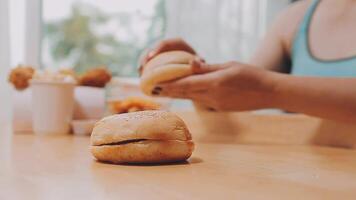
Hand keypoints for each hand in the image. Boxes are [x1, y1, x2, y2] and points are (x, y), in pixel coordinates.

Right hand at [139, 38, 196, 73]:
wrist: (196, 68)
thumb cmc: (199, 67)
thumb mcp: (200, 64)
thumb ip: (199, 63)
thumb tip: (194, 62)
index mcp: (178, 43)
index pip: (165, 43)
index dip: (157, 49)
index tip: (151, 57)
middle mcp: (168, 46)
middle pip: (153, 48)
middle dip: (146, 56)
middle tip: (142, 67)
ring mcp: (161, 52)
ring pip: (148, 54)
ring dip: (142, 62)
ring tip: (140, 72)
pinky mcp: (158, 59)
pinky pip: (148, 62)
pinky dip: (144, 68)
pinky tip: (141, 76)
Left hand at [154, 60, 277, 110]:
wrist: (268, 93)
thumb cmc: (251, 75)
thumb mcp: (229, 66)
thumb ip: (208, 68)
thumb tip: (190, 64)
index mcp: (214, 84)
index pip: (186, 84)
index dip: (169, 85)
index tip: (155, 84)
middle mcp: (212, 97)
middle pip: (185, 93)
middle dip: (169, 91)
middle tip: (153, 89)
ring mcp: (216, 104)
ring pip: (192, 98)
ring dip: (178, 94)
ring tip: (164, 91)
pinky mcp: (220, 107)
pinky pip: (201, 101)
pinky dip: (191, 96)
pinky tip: (185, 93)